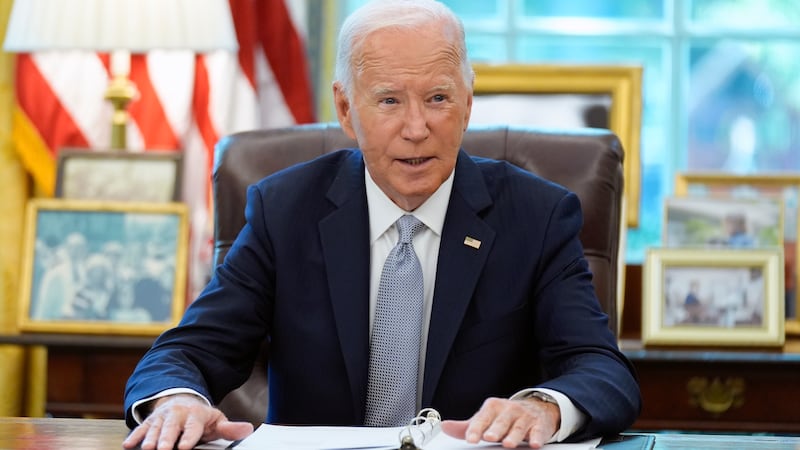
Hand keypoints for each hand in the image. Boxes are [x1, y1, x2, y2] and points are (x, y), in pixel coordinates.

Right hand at [122, 393, 253, 449]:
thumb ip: (230, 428)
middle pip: (171, 428)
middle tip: (162, 449)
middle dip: (166, 439)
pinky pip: (140, 429)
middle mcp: (177, 415)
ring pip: (155, 429)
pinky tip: (128, 445)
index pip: (192, 427)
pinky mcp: (150, 421)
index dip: (188, 437)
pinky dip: (134, 436)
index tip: (184, 447)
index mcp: (195, 415)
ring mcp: (162, 418)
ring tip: (147, 449)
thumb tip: (248, 429)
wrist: (181, 400)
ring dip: (149, 438)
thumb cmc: (200, 417)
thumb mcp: (217, 420)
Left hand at [440, 397, 559, 448]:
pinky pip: (538, 431)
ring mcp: (524, 416)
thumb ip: (467, 426)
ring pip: (518, 426)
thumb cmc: (505, 416)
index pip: (482, 418)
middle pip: (501, 421)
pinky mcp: (538, 424)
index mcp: (492, 407)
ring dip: (514, 435)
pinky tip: (534, 443)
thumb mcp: (486, 418)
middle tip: (488, 437)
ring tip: (508, 444)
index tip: (470, 438)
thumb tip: (445, 427)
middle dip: (495, 429)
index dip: (476, 428)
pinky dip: (537, 437)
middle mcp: (508, 410)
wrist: (535, 408)